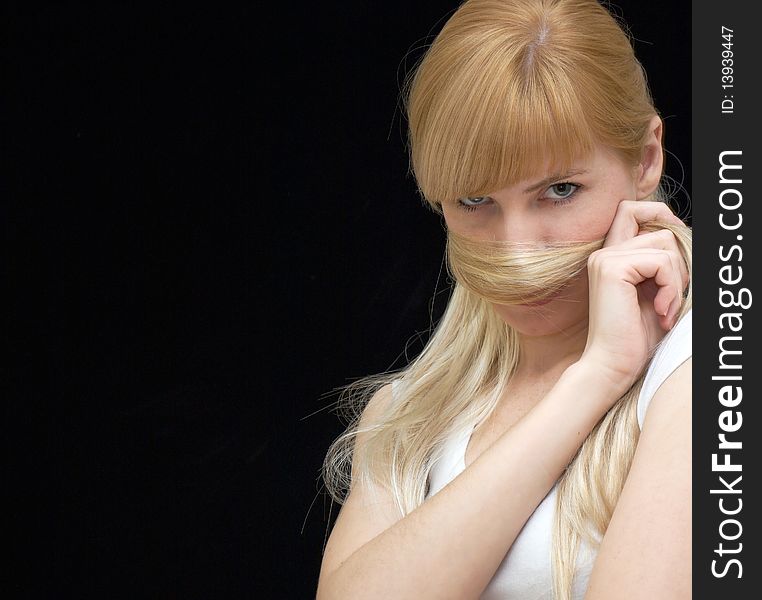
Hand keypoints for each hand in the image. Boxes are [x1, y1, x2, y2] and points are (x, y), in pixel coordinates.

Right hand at [579, 201, 688, 397]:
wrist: (613, 365)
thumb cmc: (635, 336)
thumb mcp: (655, 291)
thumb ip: (662, 263)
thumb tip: (684, 236)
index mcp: (611, 257)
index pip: (632, 209)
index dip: (660, 215)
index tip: (675, 254)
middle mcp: (604, 253)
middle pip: (660, 227)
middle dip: (679, 260)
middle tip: (672, 294)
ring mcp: (606, 259)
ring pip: (665, 244)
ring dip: (677, 279)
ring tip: (666, 308)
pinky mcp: (612, 269)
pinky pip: (662, 262)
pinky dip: (672, 288)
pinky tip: (661, 311)